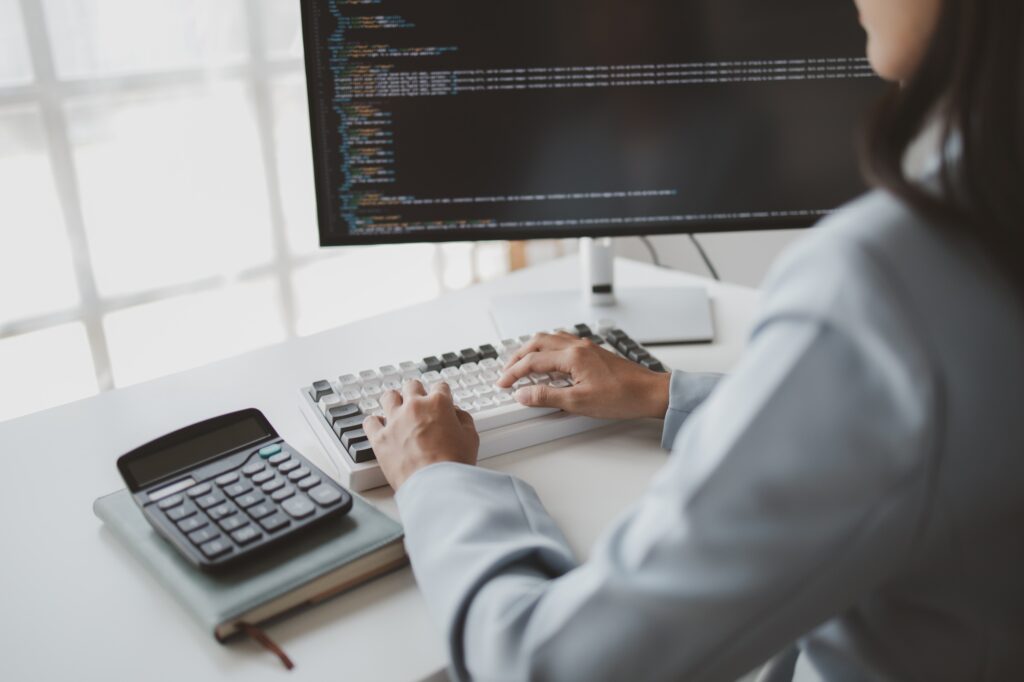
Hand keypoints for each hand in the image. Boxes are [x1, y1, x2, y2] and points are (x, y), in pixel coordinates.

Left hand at [363, 380, 479, 490]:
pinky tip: (380, 427)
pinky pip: (370, 421)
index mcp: (438, 403)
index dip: (442, 394)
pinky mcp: (379, 438)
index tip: (441, 400)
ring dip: (394, 401)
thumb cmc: (453, 464)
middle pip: (412, 386)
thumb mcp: (471, 438)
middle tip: (419, 403)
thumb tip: (456, 413)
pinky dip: (374, 422)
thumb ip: (463, 419)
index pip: (439, 387)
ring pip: (388, 397)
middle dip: (417, 392)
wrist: (435, 485)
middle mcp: (414, 407)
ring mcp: (394, 420)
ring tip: (397, 410)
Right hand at [496, 332, 670, 419]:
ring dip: (532, 350)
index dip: (514, 373)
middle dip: (518, 357)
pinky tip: (549, 360)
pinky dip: (547, 348)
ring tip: (522, 363)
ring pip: (550, 339)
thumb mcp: (579, 403)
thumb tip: (524, 394)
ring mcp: (586, 346)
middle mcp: (578, 346)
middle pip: (537, 343)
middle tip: (507, 372)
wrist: (650, 393)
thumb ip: (547, 397)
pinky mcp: (593, 351)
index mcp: (572, 356)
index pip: (533, 361)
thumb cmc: (623, 397)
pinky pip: (562, 342)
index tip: (504, 384)